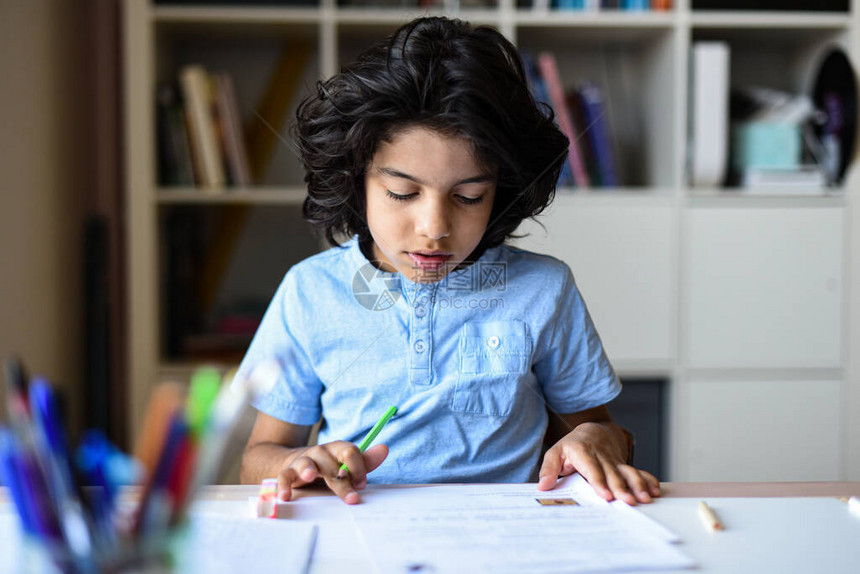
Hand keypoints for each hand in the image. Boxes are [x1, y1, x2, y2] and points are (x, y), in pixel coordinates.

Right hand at [276, 441, 388, 504]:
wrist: (300, 464)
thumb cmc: (330, 467)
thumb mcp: (348, 464)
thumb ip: (365, 461)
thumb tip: (384, 449)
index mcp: (337, 449)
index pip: (350, 452)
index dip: (358, 468)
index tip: (362, 484)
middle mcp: (320, 452)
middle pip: (331, 463)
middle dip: (342, 480)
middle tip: (351, 498)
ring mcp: (304, 461)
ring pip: (306, 463)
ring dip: (308, 468)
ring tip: (310, 476)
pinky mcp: (289, 472)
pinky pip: (284, 477)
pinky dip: (284, 486)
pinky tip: (285, 497)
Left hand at [537, 421, 659, 504]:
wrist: (593, 430)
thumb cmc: (572, 446)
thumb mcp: (555, 453)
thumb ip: (549, 469)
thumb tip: (543, 486)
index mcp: (583, 453)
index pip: (592, 469)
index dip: (599, 482)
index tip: (606, 495)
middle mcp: (602, 456)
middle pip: (613, 473)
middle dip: (622, 488)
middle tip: (629, 501)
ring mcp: (615, 461)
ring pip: (628, 471)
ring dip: (638, 484)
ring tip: (646, 498)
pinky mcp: (624, 465)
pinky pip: (638, 471)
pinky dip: (648, 480)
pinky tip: (655, 490)